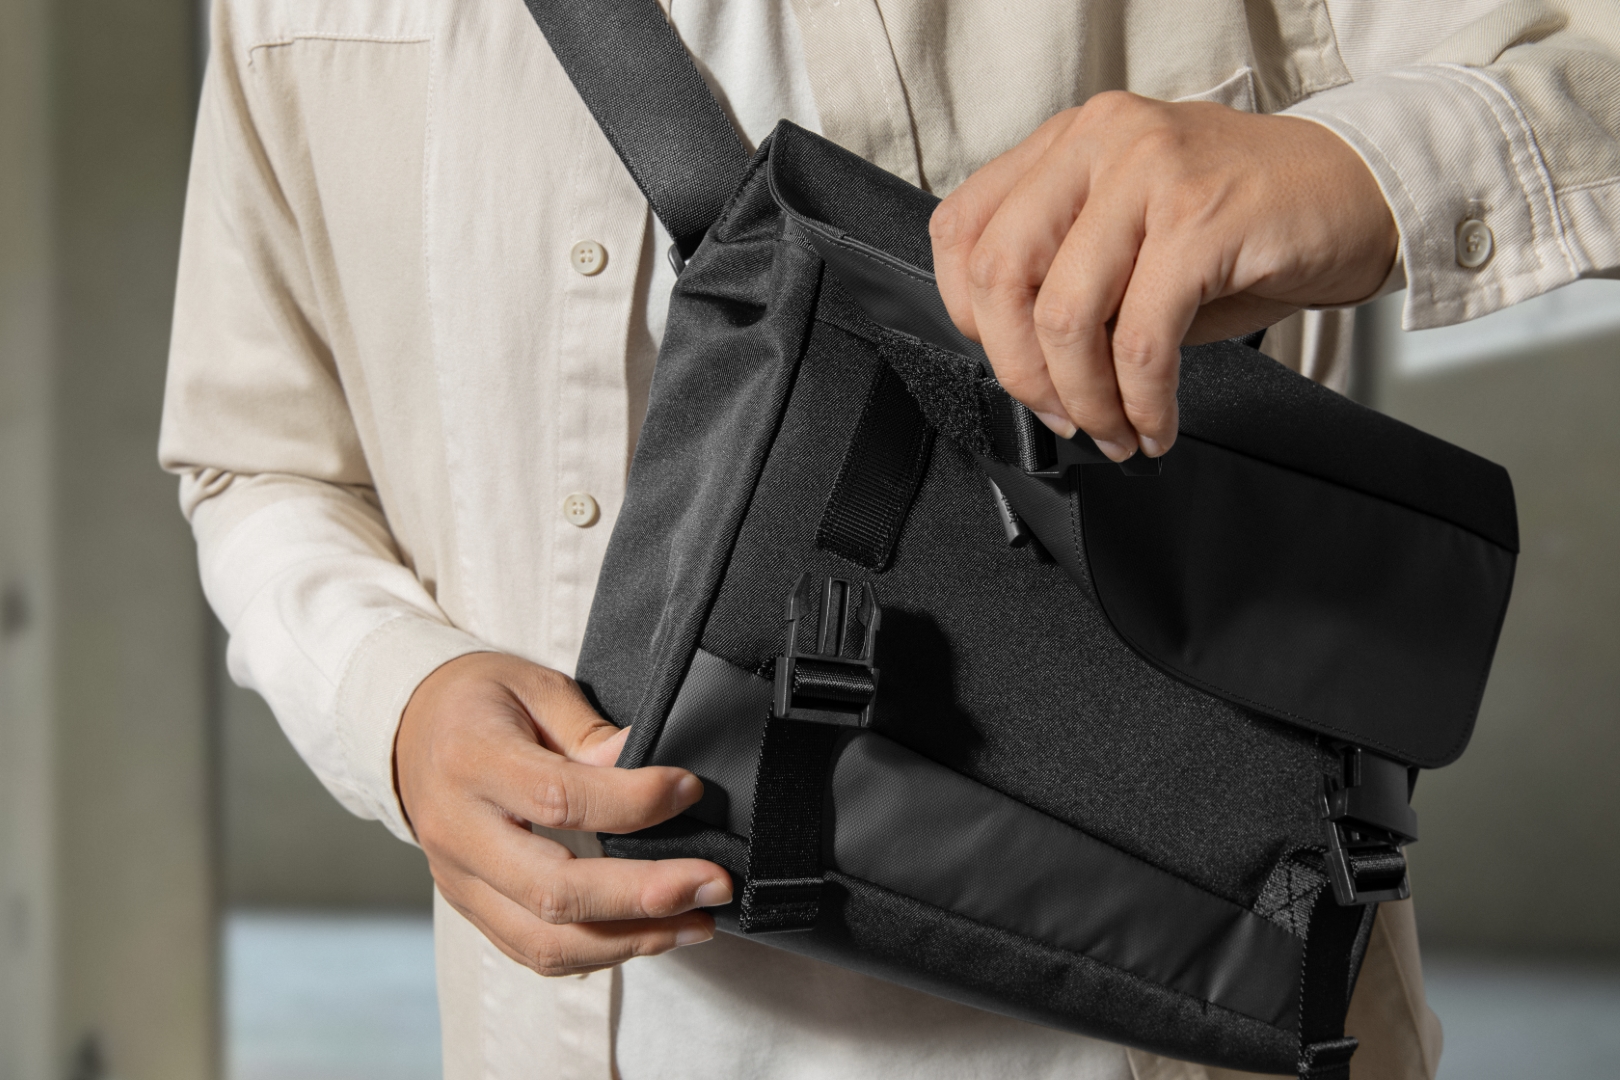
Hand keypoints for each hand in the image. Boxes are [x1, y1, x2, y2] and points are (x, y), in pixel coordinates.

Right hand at [395, 652, 730, 975]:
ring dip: (632, 939)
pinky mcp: (469, 906)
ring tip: (697, 922)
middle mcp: (458, 831)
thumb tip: (648, 770)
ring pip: (546, 939)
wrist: (407, 730)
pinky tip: (649, 934)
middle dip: (646, 895)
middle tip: (713, 883)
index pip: (559, 798)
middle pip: (555, 891)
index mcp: (471, 761)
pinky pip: (533, 951)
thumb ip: (590, 731)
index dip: (635, 802)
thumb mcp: (534, 687)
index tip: (689, 790)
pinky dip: (599, 952)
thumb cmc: (478, 701)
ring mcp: (459, 879)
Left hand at [930, 92, 1396, 458]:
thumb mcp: (1133, 240)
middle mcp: (1101, 142)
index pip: (963, 228)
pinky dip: (1143, 401)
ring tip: (1115, 430)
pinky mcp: (1203, 219)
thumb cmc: (1243, 223)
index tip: (1010, 366)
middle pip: (1002, 275)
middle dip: (1023, 372)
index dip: (968, 315)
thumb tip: (1027, 370)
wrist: (1359, 193)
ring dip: (1086, 399)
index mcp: (1069, 142)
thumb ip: (1069, 282)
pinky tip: (1157, 424)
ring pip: (1066, 314)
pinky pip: (1142, 339)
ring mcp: (1150, 173)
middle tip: (1060, 418)